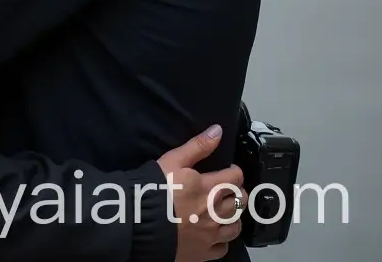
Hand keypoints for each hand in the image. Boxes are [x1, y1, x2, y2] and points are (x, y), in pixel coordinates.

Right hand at [157, 125, 244, 260]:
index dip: (235, 171)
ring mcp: (211, 234)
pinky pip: (223, 248)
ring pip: (236, 226)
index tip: (229, 169)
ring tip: (225, 210)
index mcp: (209, 188)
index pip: (235, 177)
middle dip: (238, 192)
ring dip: (234, 216)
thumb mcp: (173, 160)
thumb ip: (197, 146)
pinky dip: (223, 240)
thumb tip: (218, 131)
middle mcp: (215, 212)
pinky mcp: (204, 252)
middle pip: (240, 201)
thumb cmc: (155, 187)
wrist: (140, 221)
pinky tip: (215, 233)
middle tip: (228, 188)